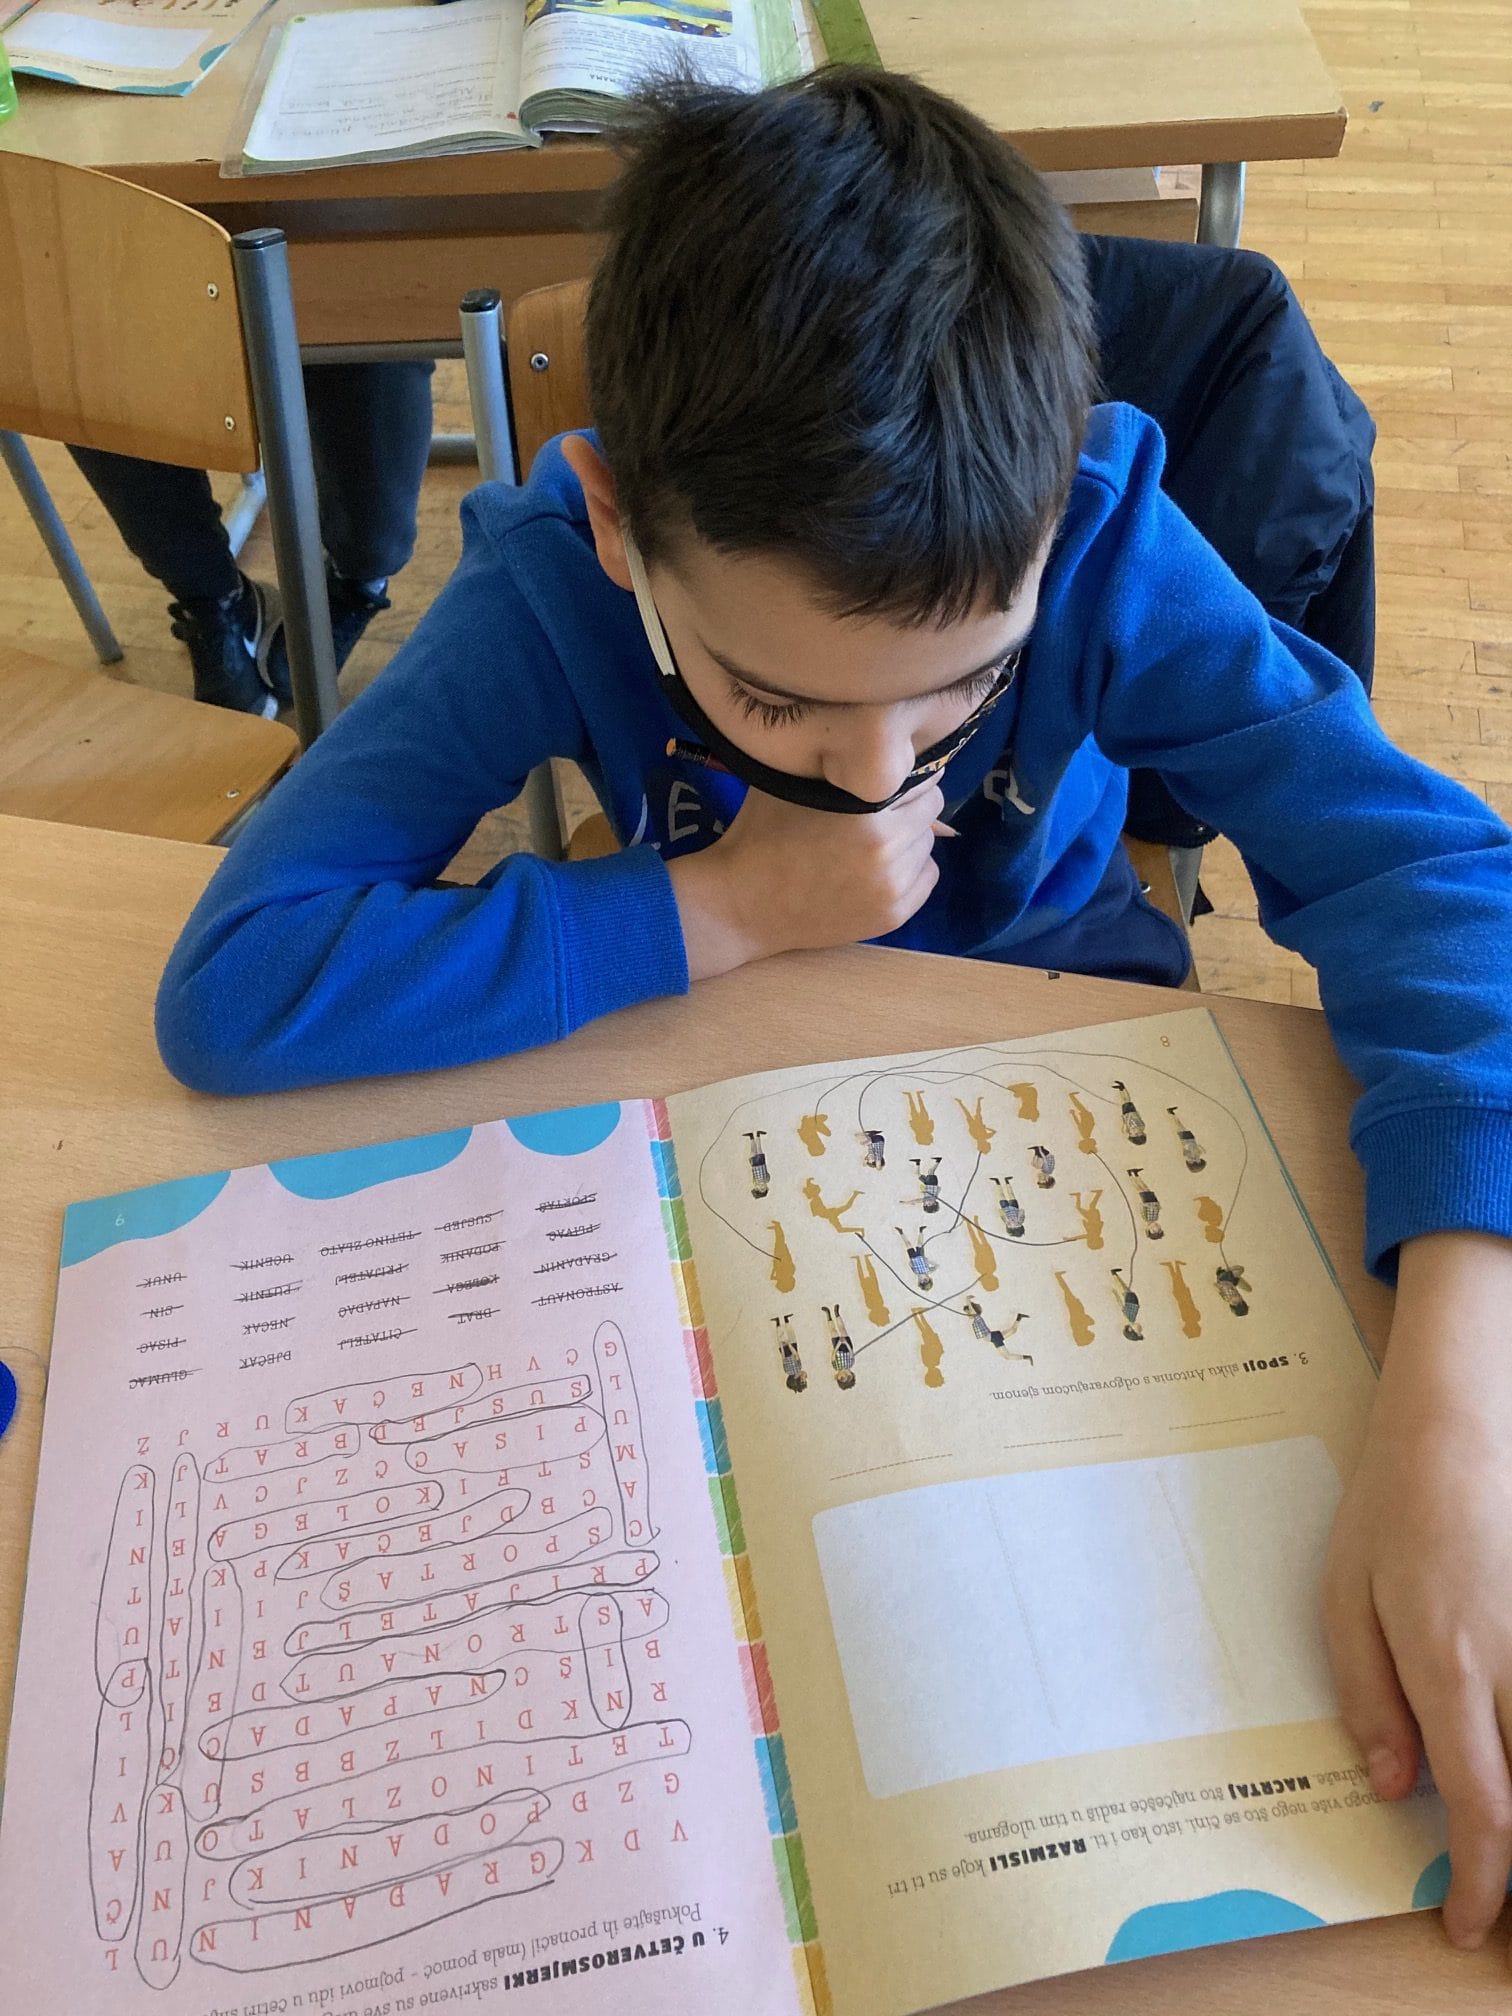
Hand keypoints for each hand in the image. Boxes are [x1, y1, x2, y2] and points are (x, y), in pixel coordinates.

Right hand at [667, 779, 948, 981]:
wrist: (742, 905)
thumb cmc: (761, 835)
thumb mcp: (793, 783)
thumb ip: (838, 763)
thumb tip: (876, 741)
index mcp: (867, 812)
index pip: (923, 781)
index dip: (905, 778)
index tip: (886, 783)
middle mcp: (888, 849)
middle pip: (931, 812)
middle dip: (909, 808)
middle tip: (878, 814)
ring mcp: (893, 887)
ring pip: (929, 846)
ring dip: (909, 840)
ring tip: (872, 844)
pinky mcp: (892, 916)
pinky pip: (926, 880)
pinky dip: (910, 872)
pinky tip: (877, 870)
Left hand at [1322, 1232, 1511, 1955]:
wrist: (1460, 1425)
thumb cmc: (1391, 1506)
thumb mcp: (1343, 1597)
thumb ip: (1369, 1698)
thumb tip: (1396, 1788)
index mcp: (1449, 1662)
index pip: (1486, 1807)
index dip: (1484, 1883)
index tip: (1471, 1926)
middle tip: (1493, 1904)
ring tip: (1500, 1843)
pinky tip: (1510, 1762)